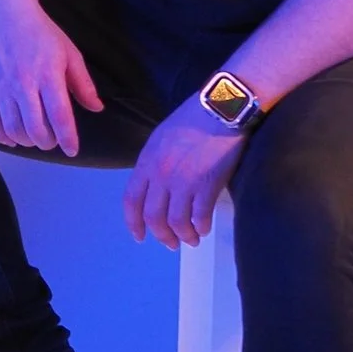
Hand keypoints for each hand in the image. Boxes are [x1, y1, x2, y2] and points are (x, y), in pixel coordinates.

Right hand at [0, 0, 102, 155]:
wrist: (4, 12)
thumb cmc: (41, 33)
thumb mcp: (69, 53)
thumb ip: (83, 83)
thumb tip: (96, 108)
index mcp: (48, 74)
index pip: (60, 116)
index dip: (68, 138)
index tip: (72, 150)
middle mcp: (23, 84)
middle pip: (36, 129)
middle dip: (47, 142)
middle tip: (52, 140)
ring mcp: (1, 87)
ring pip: (13, 129)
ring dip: (27, 140)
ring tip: (34, 137)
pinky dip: (2, 137)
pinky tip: (12, 137)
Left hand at [121, 99, 245, 248]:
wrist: (221, 108)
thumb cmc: (193, 118)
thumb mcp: (162, 138)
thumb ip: (155, 163)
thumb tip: (155, 187)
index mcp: (147, 161)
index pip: (131, 200)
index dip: (133, 223)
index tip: (140, 236)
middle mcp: (161, 174)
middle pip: (153, 217)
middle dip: (162, 236)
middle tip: (171, 244)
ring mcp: (184, 181)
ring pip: (176, 222)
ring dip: (183, 236)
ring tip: (192, 239)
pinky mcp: (207, 184)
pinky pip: (200, 216)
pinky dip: (201, 227)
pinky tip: (204, 228)